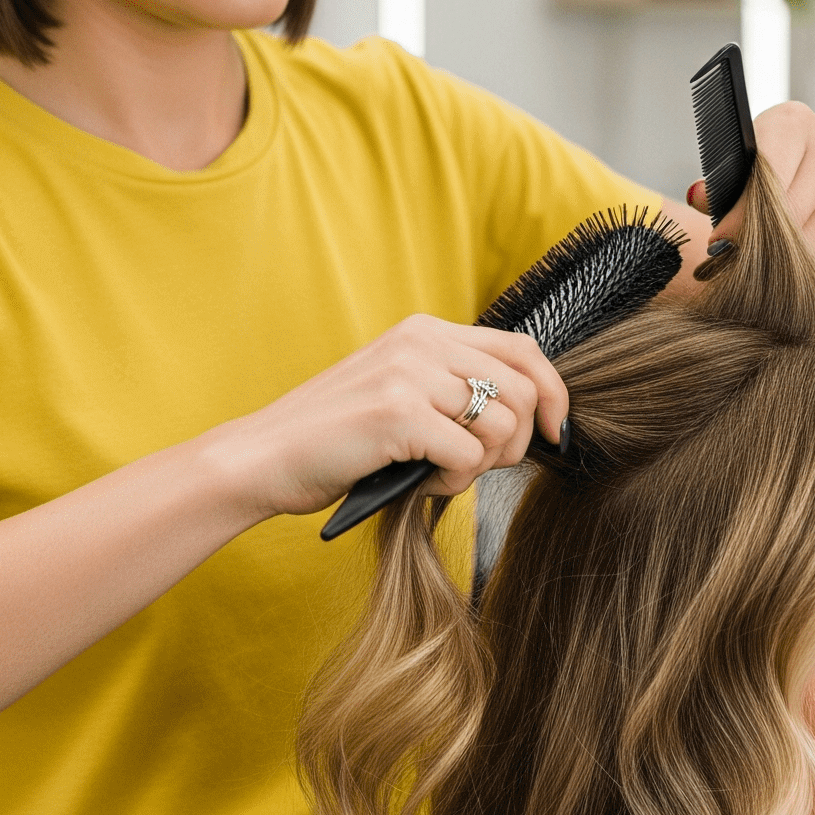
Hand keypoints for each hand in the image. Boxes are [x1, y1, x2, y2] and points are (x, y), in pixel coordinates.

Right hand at [208, 315, 569, 520]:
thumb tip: (526, 418)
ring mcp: (409, 374)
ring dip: (481, 467)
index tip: (552, 431)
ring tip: (439, 474)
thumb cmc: (333, 439)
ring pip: (503, 426)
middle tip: (478, 467)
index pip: (522, 348)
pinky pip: (469, 457)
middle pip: (522, 391)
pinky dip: (454, 483)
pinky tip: (420, 483)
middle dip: (516, 442)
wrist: (262, 457)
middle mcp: (421, 342)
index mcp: (424, 331)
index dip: (552, 392)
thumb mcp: (398, 392)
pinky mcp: (399, 413)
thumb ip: (450, 389)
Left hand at [685, 102, 814, 272]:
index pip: (766, 168)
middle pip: (787, 207)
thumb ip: (722, 186)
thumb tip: (698, 196)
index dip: (742, 210)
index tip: (721, 239)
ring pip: (806, 237)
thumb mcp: (750, 172)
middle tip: (738, 257)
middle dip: (758, 238)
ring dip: (781, 256)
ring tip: (768, 257)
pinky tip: (801, 255)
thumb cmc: (783, 178)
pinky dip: (807, 264)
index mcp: (794, 122)